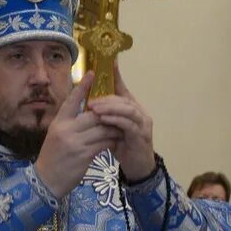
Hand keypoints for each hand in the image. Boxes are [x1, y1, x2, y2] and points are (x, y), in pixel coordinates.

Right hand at [34, 72, 120, 197]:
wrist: (46, 181)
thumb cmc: (52, 158)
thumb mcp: (56, 136)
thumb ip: (70, 124)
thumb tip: (88, 113)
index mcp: (58, 123)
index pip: (71, 100)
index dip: (82, 86)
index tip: (92, 73)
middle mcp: (66, 130)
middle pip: (93, 114)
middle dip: (108, 113)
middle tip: (120, 110)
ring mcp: (75, 142)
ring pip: (102, 128)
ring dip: (114, 128)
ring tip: (122, 126)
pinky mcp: (84, 155)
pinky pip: (104, 142)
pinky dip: (112, 140)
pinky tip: (116, 140)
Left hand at [85, 63, 153, 181]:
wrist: (138, 168)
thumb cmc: (124, 146)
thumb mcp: (112, 129)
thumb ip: (105, 116)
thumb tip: (88, 103)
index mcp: (132, 108)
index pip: (123, 89)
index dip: (116, 75)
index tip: (108, 62)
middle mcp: (140, 113)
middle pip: (123, 99)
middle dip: (106, 98)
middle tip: (89, 101)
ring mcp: (143, 124)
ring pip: (127, 109)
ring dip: (110, 108)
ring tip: (94, 109)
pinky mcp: (142, 136)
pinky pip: (128, 125)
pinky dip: (116, 120)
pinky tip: (104, 120)